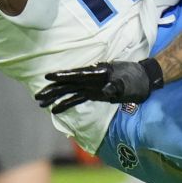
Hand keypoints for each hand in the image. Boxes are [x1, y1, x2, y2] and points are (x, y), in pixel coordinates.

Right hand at [35, 59, 161, 112]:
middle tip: (37, 97)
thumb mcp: (128, 83)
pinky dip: (66, 103)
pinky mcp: (93, 92)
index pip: (77, 74)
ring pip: (69, 90)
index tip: (48, 76)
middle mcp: (91, 78)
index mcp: (97, 72)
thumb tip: (106, 91)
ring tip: (41, 104)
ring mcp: (91, 85)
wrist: (144, 80)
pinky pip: (76, 98)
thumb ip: (116, 86)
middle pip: (68, 83)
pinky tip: (55, 109)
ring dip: (55, 96)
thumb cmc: (136, 79)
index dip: (62, 75)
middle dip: (53, 90)